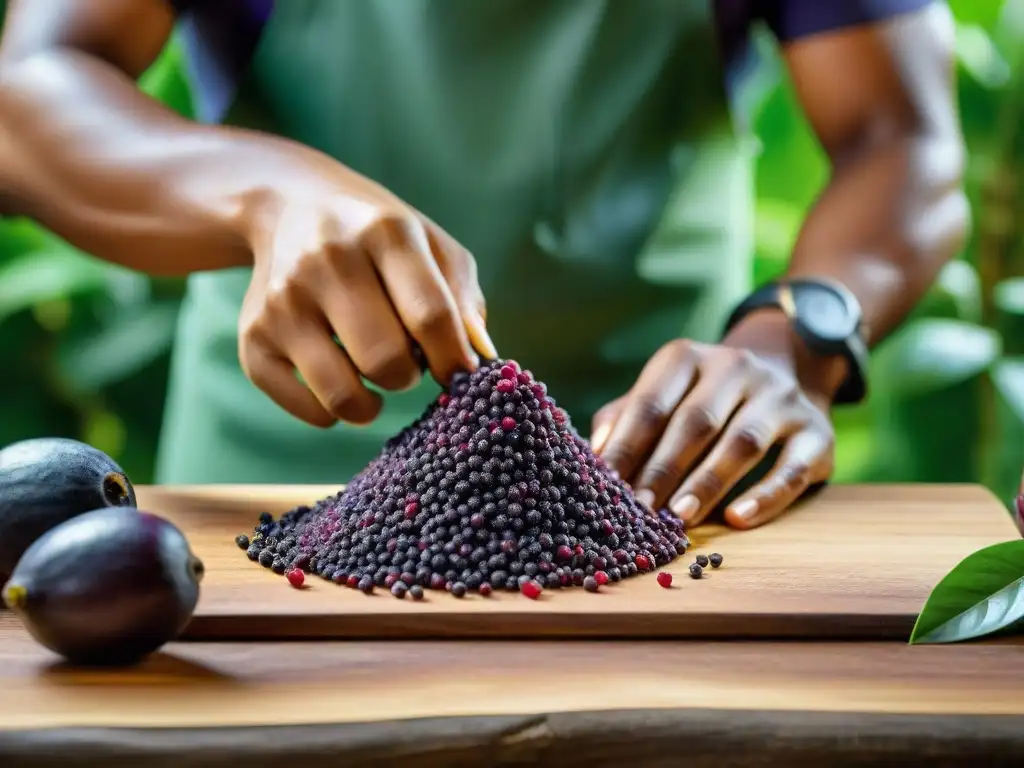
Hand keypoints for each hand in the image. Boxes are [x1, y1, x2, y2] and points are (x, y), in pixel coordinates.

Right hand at [237, 160, 496, 427]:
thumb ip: (464, 300)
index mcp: (385, 231)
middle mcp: (328, 261)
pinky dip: (331, 411)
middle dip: (409, 376)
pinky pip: (307, 409)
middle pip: (387, 362)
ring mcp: (284, 300)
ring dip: (371, 404)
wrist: (288, 206)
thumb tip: (480, 361)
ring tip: (374, 376)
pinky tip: (338, 380)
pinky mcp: (253, 337)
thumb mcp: (432, 245)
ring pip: (342, 395)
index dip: (453, 360)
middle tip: (406, 361)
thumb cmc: (380, 238)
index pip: (430, 316)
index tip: (459, 373)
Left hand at [591, 338, 835, 528]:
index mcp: (688, 358)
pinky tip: (738, 518)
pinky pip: (793, 466)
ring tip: (679, 519)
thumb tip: (593, 456)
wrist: (788, 369)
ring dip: (707, 482)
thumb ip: (626, 418)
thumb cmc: (702, 397)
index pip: (651, 402)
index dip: (627, 445)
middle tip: (638, 510)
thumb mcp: (664, 394)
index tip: (605, 485)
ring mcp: (780, 397)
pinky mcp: (817, 430)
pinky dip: (766, 495)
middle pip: (695, 421)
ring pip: (742, 442)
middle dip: (663, 469)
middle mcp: (736, 368)